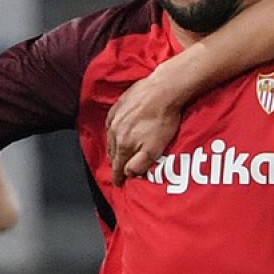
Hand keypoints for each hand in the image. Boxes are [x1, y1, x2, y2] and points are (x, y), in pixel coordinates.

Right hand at [106, 67, 182, 185]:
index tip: (118, 184)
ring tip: (117, 153)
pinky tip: (115, 130)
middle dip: (115, 163)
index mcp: (123, 145)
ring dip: (113, 147)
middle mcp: (115, 132)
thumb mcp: (154, 149)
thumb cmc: (162, 119)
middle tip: (119, 169)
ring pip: (110, 138)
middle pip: (112, 153)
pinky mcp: (119, 104)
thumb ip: (139, 164)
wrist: (163, 90)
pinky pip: (111, 122)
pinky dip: (112, 130)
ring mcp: (116, 117)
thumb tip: (128, 173)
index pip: (117, 166)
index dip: (117, 177)